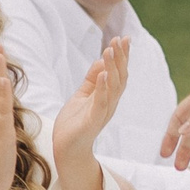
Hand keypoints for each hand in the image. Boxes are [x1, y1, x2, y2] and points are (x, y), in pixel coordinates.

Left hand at [51, 39, 130, 189]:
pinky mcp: (92, 121)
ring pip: (113, 87)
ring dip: (112, 67)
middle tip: (120, 39)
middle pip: (120, 77)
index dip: (122, 56)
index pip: (119, 73)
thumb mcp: (82, 96)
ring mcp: (102, 112)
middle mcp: (110, 103)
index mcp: (108, 97)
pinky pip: (101, 102)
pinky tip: (103, 73)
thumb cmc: (74, 124)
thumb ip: (91, 80)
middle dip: (121, 57)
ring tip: (110, 50)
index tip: (123, 38)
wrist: (66, 151)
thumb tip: (100, 60)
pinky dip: (103, 87)